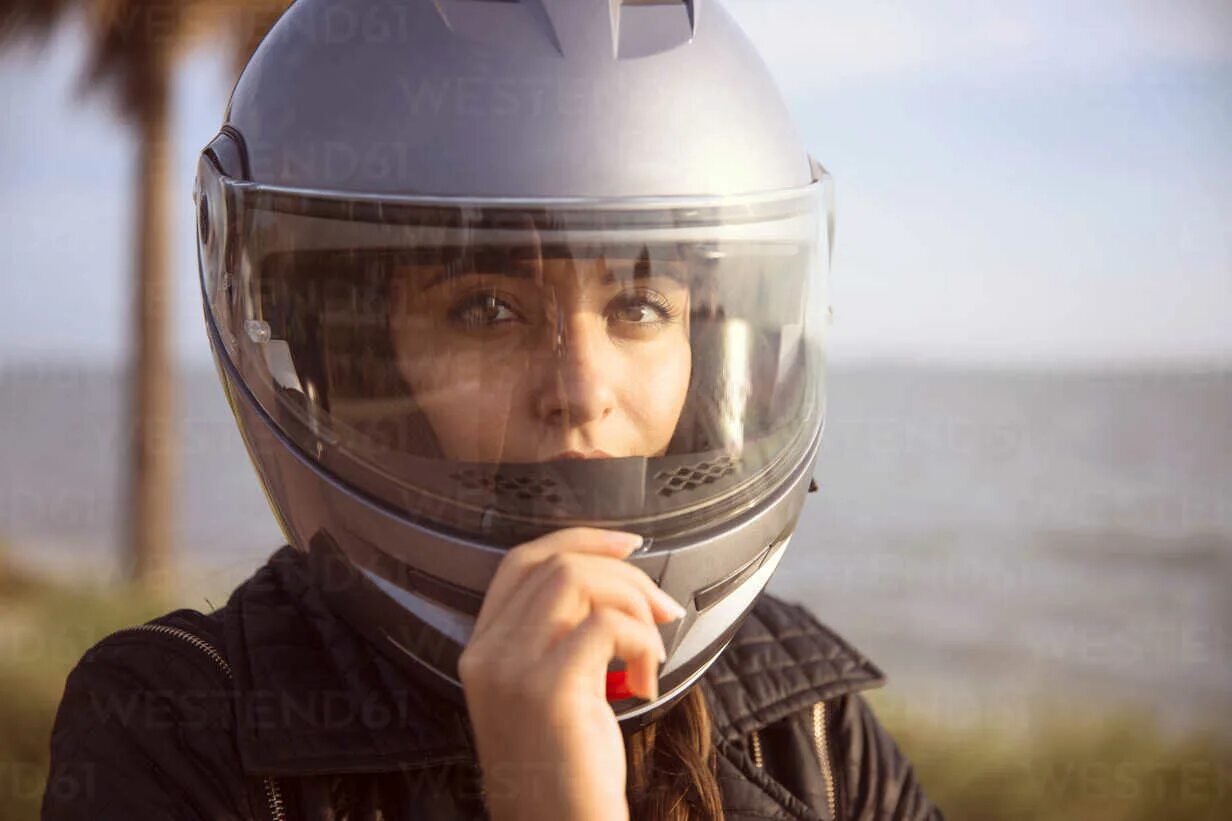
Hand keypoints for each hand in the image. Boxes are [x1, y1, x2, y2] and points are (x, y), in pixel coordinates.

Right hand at [458, 528, 685, 820]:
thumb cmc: (568, 774)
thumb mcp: (549, 694)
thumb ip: (559, 639)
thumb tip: (620, 587)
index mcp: (482, 650)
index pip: (521, 562)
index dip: (578, 540)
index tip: (629, 546)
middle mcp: (487, 654)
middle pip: (558, 565)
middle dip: (625, 576)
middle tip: (664, 613)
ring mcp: (512, 670)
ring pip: (579, 581)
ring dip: (634, 605)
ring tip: (652, 652)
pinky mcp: (548, 690)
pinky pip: (607, 625)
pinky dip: (642, 642)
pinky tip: (645, 682)